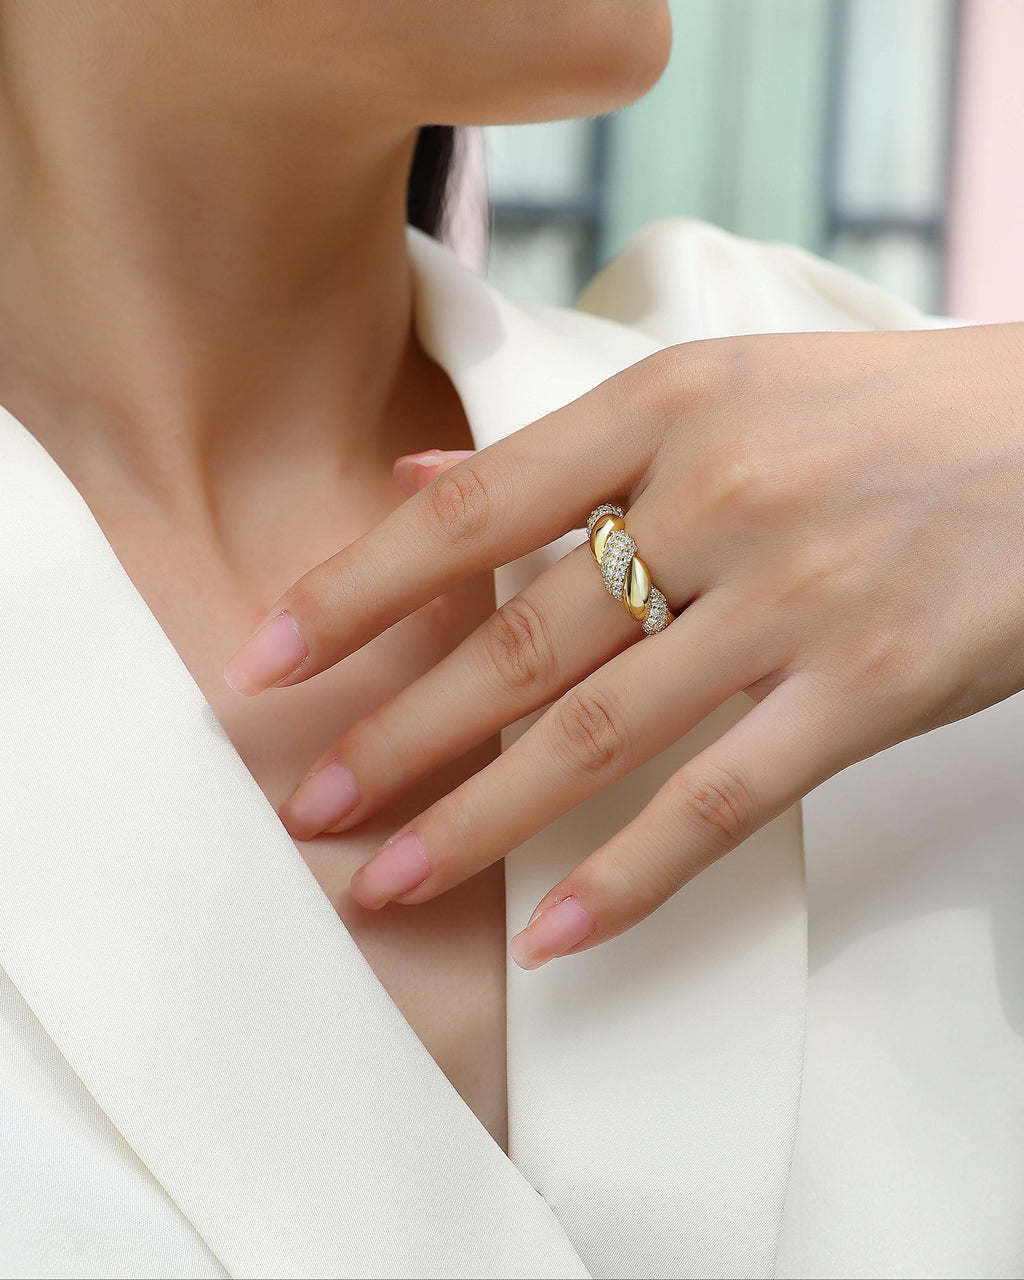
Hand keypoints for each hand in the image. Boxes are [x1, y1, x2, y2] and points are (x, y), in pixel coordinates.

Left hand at [223, 322, 1023, 968]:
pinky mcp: (870, 683)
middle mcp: (718, 496)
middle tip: (308, 801)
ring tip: (389, 877)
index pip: (472, 512)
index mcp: (667, 407)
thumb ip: (566, 447)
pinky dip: (629, 872)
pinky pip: (723, 798)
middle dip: (396, 732)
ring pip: (597, 730)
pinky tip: (553, 931)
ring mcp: (795, 595)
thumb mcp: (724, 389)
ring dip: (477, 818)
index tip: (267, 658)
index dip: (355, 590)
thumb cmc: (885, 414)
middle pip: (517, 640)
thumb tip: (415, 482)